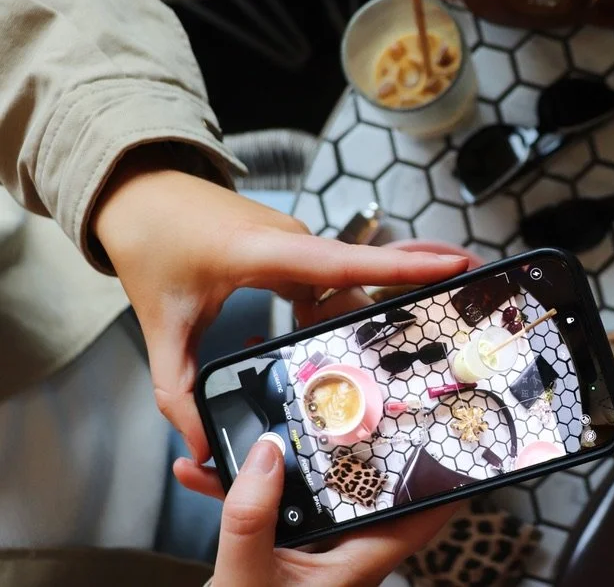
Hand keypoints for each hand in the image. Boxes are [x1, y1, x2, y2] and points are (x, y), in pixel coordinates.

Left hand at [92, 151, 468, 485]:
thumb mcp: (161, 322)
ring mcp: (294, 239)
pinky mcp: (290, 244)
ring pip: (341, 284)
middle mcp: (292, 239)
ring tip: (364, 358)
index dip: (404, 268)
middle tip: (426, 341)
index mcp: (267, 250)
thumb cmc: (151, 242)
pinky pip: (325, 279)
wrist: (139, 190)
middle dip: (389, 312)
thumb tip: (202, 443)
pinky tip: (318, 337)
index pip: (348, 262)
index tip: (454, 266)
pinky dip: (327, 309)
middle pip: (355, 283)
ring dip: (348, 318)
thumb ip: (178, 388)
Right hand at [213, 441, 456, 586]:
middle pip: (363, 489)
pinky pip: (266, 509)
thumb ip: (254, 519)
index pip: (420, 516)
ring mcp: (308, 552)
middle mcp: (341, 553)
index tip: (448, 431)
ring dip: (279, 463)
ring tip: (260, 424)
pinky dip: (238, 492)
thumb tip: (266, 456)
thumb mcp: (249, 579)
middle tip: (349, 400)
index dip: (442, 476)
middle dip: (351, 445)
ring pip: (308, 492)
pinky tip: (203, 473)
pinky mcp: (275, 552)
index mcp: (356, 562)